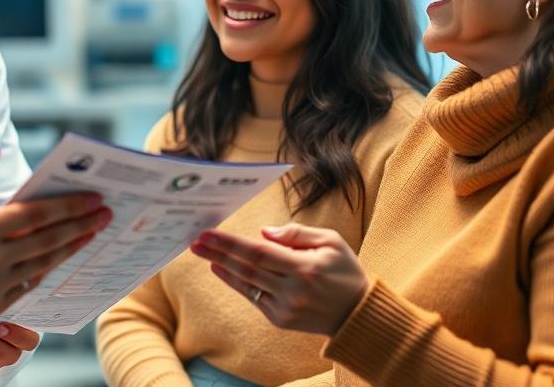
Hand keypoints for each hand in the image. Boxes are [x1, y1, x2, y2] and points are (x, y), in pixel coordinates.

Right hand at [0, 146, 111, 326]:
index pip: (36, 214)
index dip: (68, 206)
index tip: (91, 199)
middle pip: (49, 239)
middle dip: (82, 225)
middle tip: (105, 214)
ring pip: (44, 263)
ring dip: (71, 247)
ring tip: (91, 234)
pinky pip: (29, 285)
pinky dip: (46, 270)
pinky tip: (58, 258)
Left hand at [189, 223, 367, 336]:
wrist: (358, 314)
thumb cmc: (345, 271)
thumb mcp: (331, 241)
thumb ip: (297, 234)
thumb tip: (264, 233)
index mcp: (305, 268)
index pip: (259, 253)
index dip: (231, 243)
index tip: (209, 234)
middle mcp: (293, 291)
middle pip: (247, 268)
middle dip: (218, 253)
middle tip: (195, 241)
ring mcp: (286, 308)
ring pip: (247, 283)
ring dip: (222, 267)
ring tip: (202, 252)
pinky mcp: (281, 320)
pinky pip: (254, 297)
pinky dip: (236, 283)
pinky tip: (222, 270)